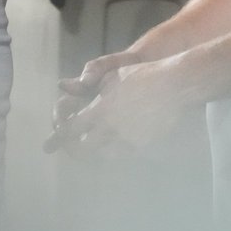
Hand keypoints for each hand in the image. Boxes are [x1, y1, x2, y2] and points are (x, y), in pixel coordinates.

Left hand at [45, 59, 189, 157]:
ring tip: (93, 145)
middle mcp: (111, 128)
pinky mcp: (143, 146)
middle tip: (72, 146)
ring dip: (94, 151)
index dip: (60, 135)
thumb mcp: (112, 75)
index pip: (71, 129)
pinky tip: (115, 145)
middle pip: (83, 149)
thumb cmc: (143, 75)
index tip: (56, 137)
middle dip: (73, 149)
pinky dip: (114, 152)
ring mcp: (128, 139)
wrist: (174, 84)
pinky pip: (122, 155)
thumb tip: (65, 86)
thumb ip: (90, 87)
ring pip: (102, 155)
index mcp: (101, 109)